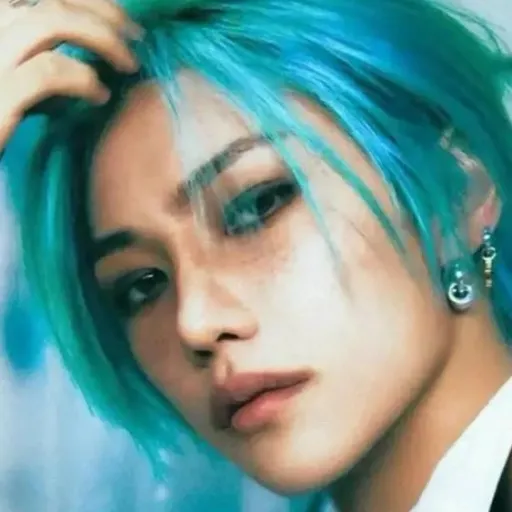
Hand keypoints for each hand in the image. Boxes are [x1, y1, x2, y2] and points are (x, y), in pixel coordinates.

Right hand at [0, 0, 141, 151]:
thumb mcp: (14, 77)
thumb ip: (36, 56)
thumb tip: (87, 56)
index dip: (87, 0)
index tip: (120, 21)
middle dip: (103, 11)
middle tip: (136, 37)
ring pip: (51, 21)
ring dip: (102, 40)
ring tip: (127, 65)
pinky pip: (48, 71)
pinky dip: (83, 79)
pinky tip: (99, 96)